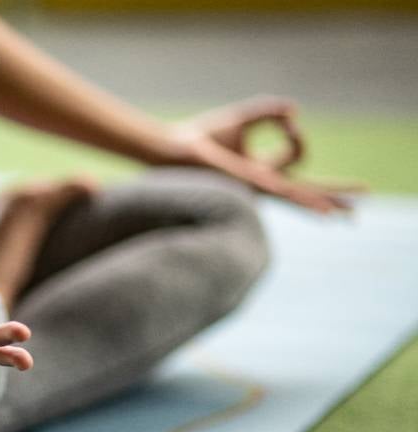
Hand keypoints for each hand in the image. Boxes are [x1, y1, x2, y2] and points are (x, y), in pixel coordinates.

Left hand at [168, 96, 364, 213]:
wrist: (175, 147)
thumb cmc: (202, 138)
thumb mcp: (242, 118)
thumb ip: (268, 111)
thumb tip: (293, 110)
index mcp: (262, 170)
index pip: (297, 158)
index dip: (297, 134)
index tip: (286, 119)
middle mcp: (262, 183)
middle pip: (307, 189)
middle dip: (335, 193)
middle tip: (362, 200)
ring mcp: (257, 187)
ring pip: (299, 196)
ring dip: (325, 203)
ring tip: (349, 214)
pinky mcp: (249, 184)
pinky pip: (283, 193)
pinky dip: (304, 201)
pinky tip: (321, 211)